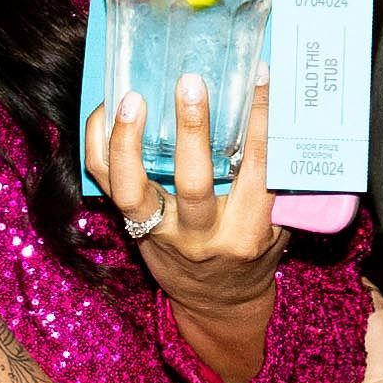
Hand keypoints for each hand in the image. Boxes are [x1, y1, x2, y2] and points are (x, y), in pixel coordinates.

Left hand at [85, 69, 288, 382]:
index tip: (259, 77)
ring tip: (131, 99)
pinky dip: (100, 148)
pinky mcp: (132, 229)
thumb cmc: (251, 255)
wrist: (216, 305)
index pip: (258, 171)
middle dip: (192, 131)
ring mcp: (160, 234)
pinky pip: (106, 187)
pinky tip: (105, 112)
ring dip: (128, 142)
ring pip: (133, 190)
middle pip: (192, 182)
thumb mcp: (278, 226)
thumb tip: (282, 111)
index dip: (259, 122)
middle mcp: (201, 236)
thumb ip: (277, 180)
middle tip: (191, 83)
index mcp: (247, 232)